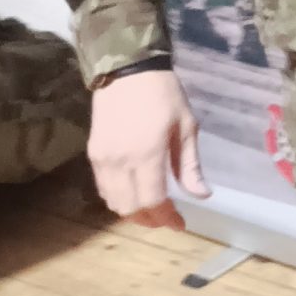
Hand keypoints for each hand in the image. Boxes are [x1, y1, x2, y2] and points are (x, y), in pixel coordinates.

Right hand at [89, 67, 207, 227]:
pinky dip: (117, 198)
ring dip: (132, 212)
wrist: (127, 71)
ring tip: (152, 210)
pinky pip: (103, 187)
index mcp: (148, 154)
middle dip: (150, 219)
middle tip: (167, 218)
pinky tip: (133, 194)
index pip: (153, 200)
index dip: (167, 218)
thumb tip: (202, 196)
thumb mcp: (186, 126)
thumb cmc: (164, 96)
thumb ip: (189, 165)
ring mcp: (103, 159)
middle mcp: (121, 161)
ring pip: (113, 201)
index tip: (180, 224)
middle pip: (130, 207)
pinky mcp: (93, 153)